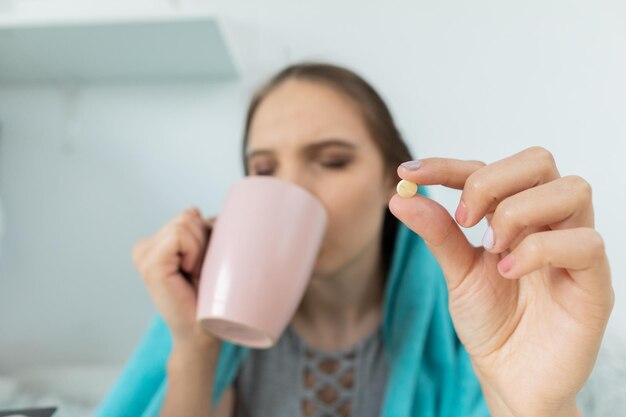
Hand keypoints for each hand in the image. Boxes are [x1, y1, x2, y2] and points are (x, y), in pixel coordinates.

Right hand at [132, 207, 217, 347]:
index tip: (204, 266)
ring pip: (186, 222)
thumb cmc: (211, 297)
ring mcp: (144, 256)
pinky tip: (190, 274)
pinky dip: (194, 252)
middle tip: (202, 272)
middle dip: (204, 240)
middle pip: (188, 216)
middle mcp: (145, 248)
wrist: (203, 333)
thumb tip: (215, 217)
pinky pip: (181, 235)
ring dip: (201, 248)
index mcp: (156, 244)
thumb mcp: (208, 255)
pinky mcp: (150, 264)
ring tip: (196, 274)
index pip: (190, 215)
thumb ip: (204, 231)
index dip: (207, 236)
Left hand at [389, 147, 613, 415]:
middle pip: (538, 161)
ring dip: (518, 212)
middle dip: (492, 181)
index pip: (488, 168)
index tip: (410, 172)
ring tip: (491, 249)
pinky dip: (538, 250)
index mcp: (515, 216)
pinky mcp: (594, 282)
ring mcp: (574, 249)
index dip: (448, 165)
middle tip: (465, 220)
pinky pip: (584, 243)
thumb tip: (400, 194)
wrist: (511, 377)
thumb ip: (437, 233)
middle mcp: (548, 223)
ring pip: (571, 190)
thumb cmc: (492, 323)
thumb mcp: (456, 272)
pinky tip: (508, 272)